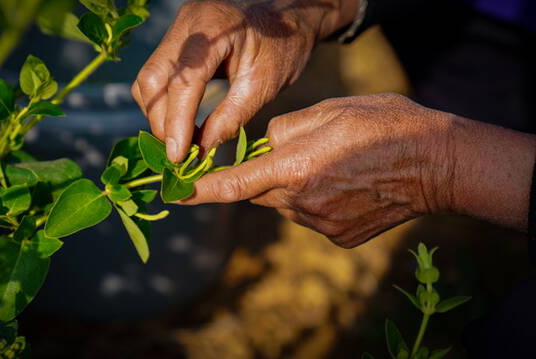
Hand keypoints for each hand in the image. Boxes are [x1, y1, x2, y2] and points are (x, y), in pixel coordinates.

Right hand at [132, 0, 358, 162]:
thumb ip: (232, 116)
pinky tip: (181, 124)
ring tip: (182, 143)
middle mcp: (187, 24)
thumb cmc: (283, 46)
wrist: (287, 17)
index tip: (179, 156)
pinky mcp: (175, 40)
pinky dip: (163, 104)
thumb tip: (202, 149)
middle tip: (179, 155)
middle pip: (154, 79)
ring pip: (149, 79)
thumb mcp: (264, 84)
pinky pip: (157, 76)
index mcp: (213, 27)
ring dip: (159, 115)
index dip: (177, 122)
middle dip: (162, 122)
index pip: (183, 80)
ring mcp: (177, 30)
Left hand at [181, 94, 535, 246]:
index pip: (237, 182)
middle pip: (261, 193)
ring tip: (333, 167)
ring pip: (286, 206)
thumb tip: (265, 146)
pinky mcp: (338, 237)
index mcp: (297, 167)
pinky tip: (345, 186)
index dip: (203, 190)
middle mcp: (303, 202)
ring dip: (293, 189)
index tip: (177, 195)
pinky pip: (310, 218)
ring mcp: (322, 224)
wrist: (437, 164)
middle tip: (296, 155)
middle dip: (265, 175)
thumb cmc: (383, 125)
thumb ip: (284, 130)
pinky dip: (316, 203)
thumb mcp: (328, 111)